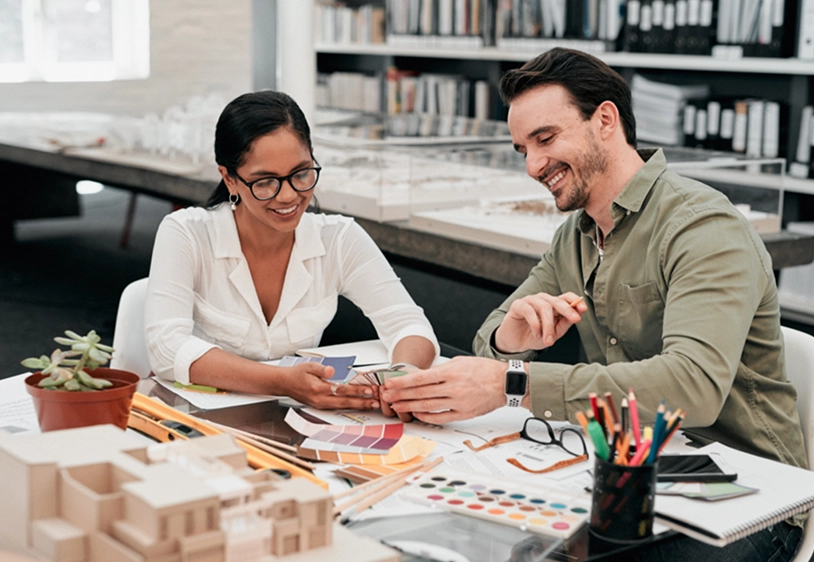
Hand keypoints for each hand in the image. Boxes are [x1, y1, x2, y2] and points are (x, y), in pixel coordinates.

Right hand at [277, 363, 378, 409]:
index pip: (341, 390)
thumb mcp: (308, 366)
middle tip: (376, 402)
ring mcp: (321, 404)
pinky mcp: (321, 406)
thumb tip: (332, 370)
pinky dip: (350, 405)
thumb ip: (322, 368)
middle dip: (362, 402)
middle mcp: (320, 399)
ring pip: (343, 406)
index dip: (356, 390)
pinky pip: (338, 407)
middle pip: (345, 402)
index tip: (368, 389)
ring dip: (358, 405)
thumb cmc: (296, 374)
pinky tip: (358, 404)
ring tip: (371, 404)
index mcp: (318, 388)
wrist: (284, 383)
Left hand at [380, 357, 507, 423]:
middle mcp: (454, 387)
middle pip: (420, 393)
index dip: (402, 382)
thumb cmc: (483, 369)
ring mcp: (458, 402)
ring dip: (409, 407)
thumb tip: (420, 376)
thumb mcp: (459, 362)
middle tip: (387, 396)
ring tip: (397, 406)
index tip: (390, 384)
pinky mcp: (464, 414)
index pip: (420, 378)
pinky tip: (416, 414)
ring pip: (428, 406)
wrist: (505, 382)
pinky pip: (440, 417)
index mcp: (451, 372)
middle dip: (401, 395)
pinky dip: (426, 416)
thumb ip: (439, 370)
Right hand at [494, 291, 585, 352]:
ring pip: (544, 307)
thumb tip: (578, 315)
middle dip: (568, 310)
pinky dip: (535, 324)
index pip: (566, 297)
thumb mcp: (554, 333)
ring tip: (548, 340)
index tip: (583, 309)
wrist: (515, 343)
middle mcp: (542, 300)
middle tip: (575, 320)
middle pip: (557, 300)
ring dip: (548, 325)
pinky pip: (529, 310)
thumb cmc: (534, 336)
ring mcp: (530, 301)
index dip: (575, 301)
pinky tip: (536, 333)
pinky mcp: (518, 305)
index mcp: (553, 305)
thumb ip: (565, 324)